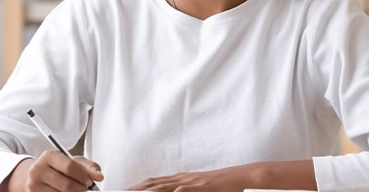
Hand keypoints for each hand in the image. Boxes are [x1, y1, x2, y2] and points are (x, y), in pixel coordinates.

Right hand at [4, 151, 103, 191]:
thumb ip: (88, 167)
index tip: (89, 181)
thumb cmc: (57, 168)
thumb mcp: (72, 161)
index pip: (70, 167)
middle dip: (80, 189)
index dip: (83, 176)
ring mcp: (33, 185)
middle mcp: (38, 170)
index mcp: (49, 156)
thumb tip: (99, 176)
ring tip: (76, 190)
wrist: (35, 176)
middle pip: (66, 185)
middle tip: (85, 189)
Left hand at [129, 166, 249, 191]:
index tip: (125, 191)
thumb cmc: (223, 186)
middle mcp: (183, 179)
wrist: (242, 178)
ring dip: (147, 191)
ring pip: (164, 186)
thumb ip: (186, 191)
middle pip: (154, 183)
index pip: (155, 182)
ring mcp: (191, 182)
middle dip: (136, 189)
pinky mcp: (201, 187)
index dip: (139, 187)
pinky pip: (182, 191)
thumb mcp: (201, 189)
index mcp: (182, 179)